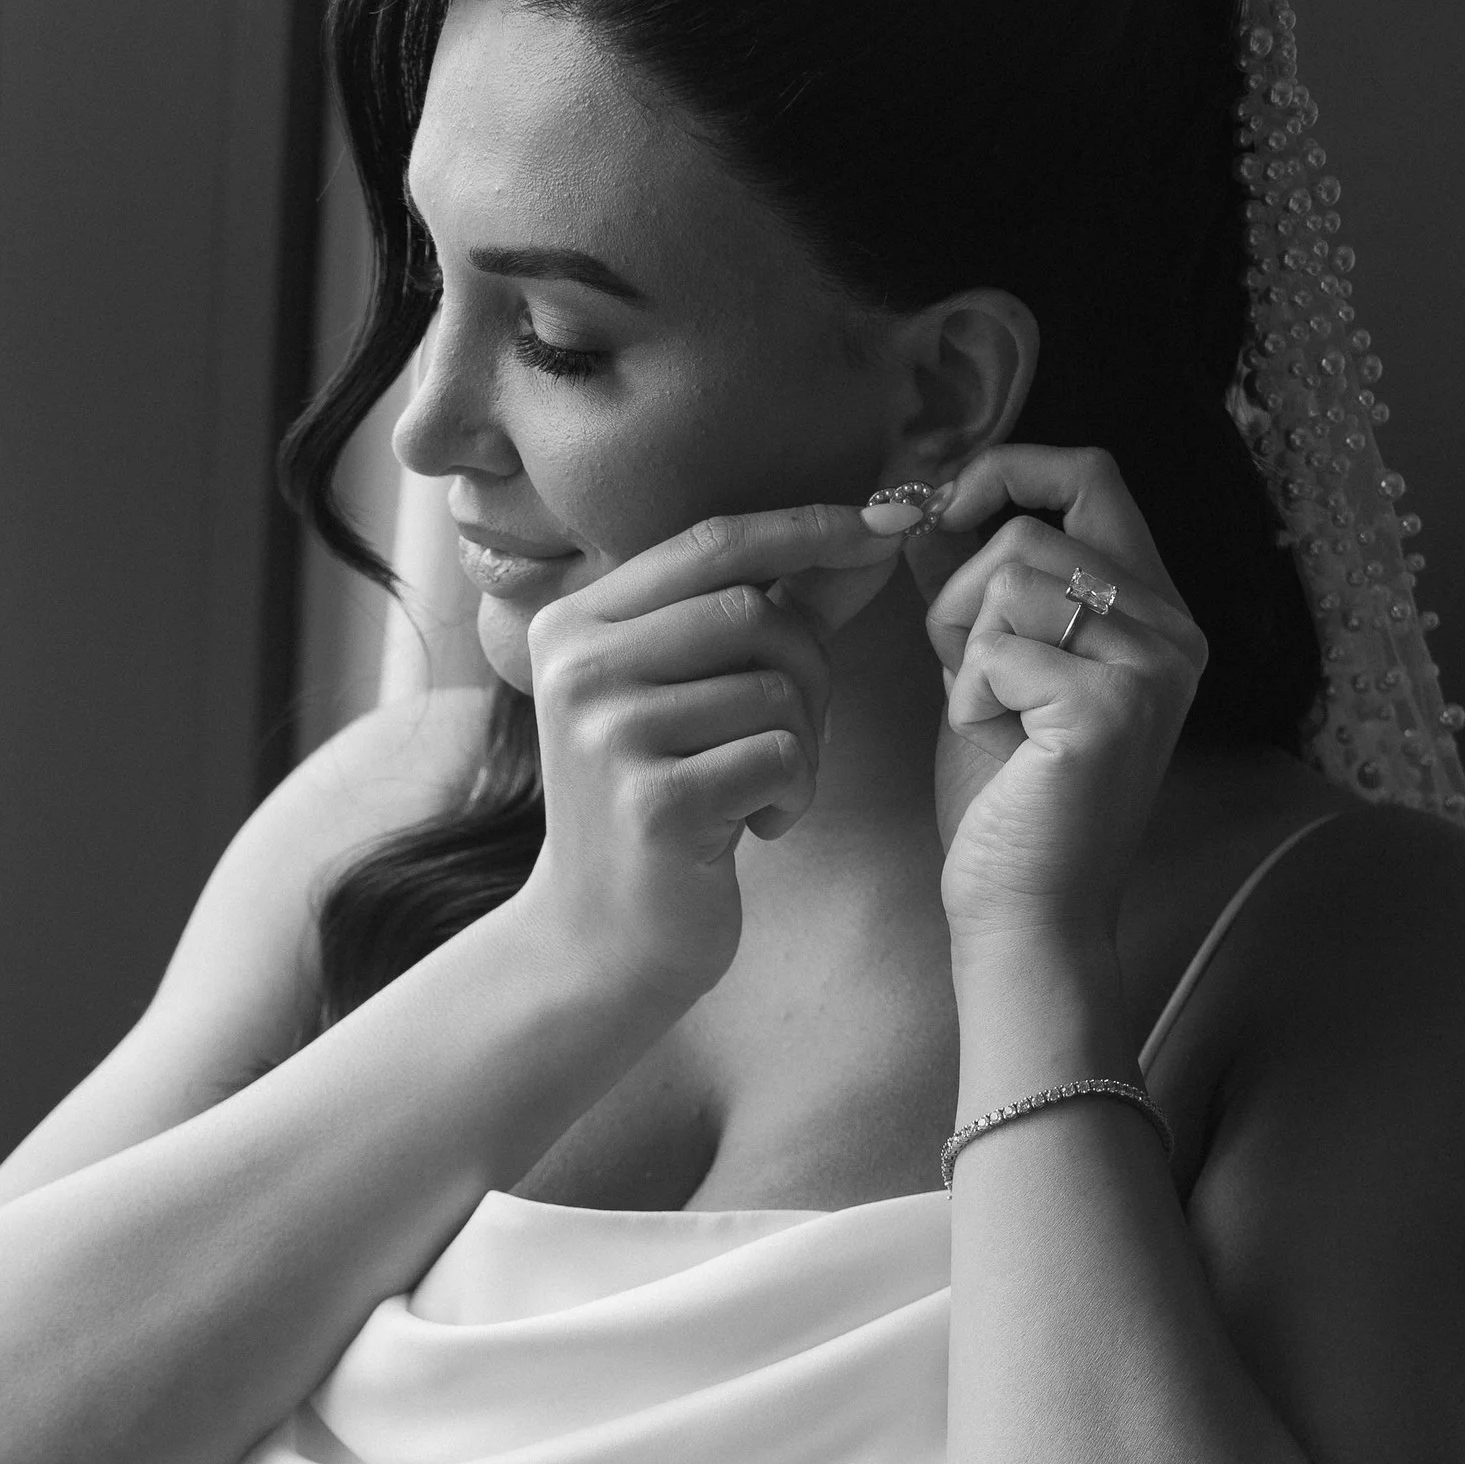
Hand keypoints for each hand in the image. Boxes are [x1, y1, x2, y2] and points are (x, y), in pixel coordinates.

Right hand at [515, 504, 903, 1008]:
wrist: (601, 941)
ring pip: (774, 686)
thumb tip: (874, 528)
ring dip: (805, 743)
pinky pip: (778, 756)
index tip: (889, 522)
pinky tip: (754, 828)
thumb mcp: (696, 695)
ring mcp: (607, 734)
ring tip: (764, 791)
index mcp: (575, 625)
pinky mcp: (652, 802)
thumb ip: (773, 609)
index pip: (710, 542)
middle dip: (810, 668)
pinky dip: (793, 794)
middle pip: (752, 610)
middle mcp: (576, 668)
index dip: (807, 527)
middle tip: (798, 734)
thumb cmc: (662, 806)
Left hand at [922, 445, 1206, 946]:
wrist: (1024, 913)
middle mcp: (1172, 631)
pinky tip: (993, 744)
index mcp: (1154, 614)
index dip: (1010, 469)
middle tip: (964, 672)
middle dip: (963, 592)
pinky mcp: (1111, 705)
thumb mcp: (988, 671)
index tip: (948, 505)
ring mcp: (1152, 667)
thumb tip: (929, 503)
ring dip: (962, 647)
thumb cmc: (1005, 803)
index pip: (1094, 476)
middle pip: (1035, 529)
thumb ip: (978, 588)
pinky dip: (966, 695)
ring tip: (986, 715)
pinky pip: (996, 646)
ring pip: (1010, 578)